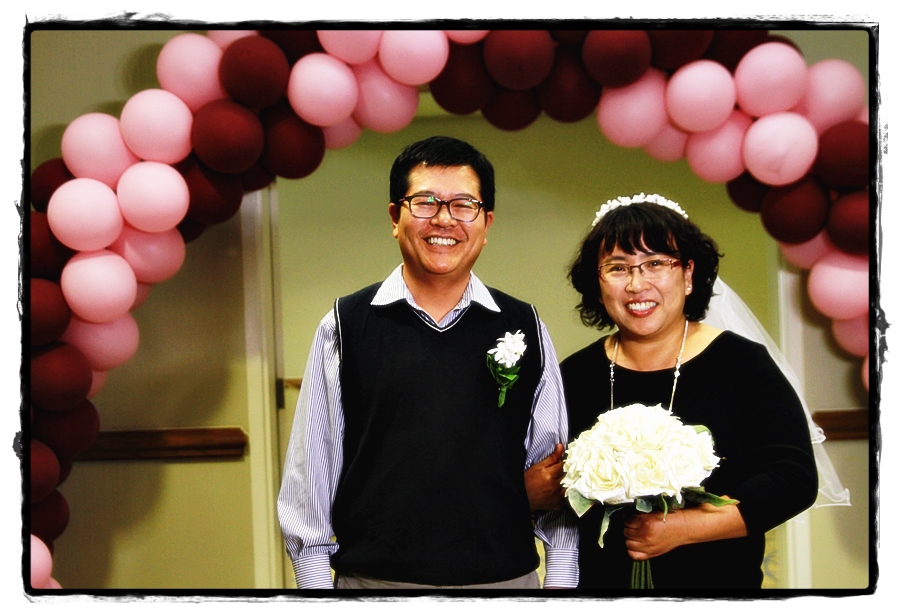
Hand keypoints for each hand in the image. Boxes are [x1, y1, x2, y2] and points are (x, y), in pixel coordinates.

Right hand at [524, 443, 564, 510]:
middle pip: (569, 475)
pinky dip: (566, 492)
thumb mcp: (538, 466)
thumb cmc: (529, 480)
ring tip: (565, 480)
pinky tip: (561, 489)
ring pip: (570, 486)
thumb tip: (561, 446)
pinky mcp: (559, 504)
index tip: (566, 461)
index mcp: (550, 475)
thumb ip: (552, 457)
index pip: (565, 465)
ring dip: (569, 482)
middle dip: (569, 472)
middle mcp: (555, 486)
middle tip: (566, 470)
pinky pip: (567, 496)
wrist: (523, 498)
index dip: (566, 462)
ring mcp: (558, 497)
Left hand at [623, 500, 747, 560]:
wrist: (685, 527)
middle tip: (635, 525)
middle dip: (629, 527)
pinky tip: (637, 544)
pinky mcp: (652, 553)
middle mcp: (646, 534)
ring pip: (628, 543)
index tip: (632, 517)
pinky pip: (634, 555)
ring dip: (631, 538)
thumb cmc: (671, 516)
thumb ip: (640, 513)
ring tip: (637, 534)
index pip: (627, 520)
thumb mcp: (654, 511)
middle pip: (626, 531)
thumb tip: (626, 513)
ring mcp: (648, 545)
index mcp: (646, 521)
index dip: (628, 518)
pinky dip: (633, 550)